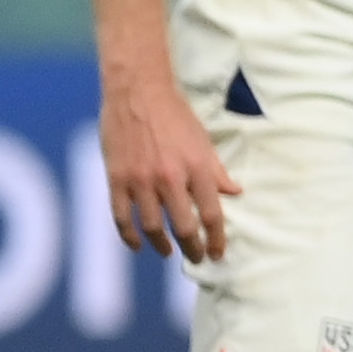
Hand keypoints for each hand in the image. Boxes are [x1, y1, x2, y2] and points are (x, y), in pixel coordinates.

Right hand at [100, 73, 238, 262]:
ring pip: (153, 227)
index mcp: (197, 168)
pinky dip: (129, 236)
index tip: (219, 253)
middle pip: (184, 227)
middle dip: (194, 249)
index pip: (212, 214)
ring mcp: (141, 180)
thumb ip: (217, 171)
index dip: (217, 239)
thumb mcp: (203, 141)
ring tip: (169, 252)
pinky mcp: (116, 178)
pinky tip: (137, 245)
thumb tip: (236, 192)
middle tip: (198, 258)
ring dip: (162, 246)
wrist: (137, 92)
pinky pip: (122, 217)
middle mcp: (170, 178)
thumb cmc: (175, 115)